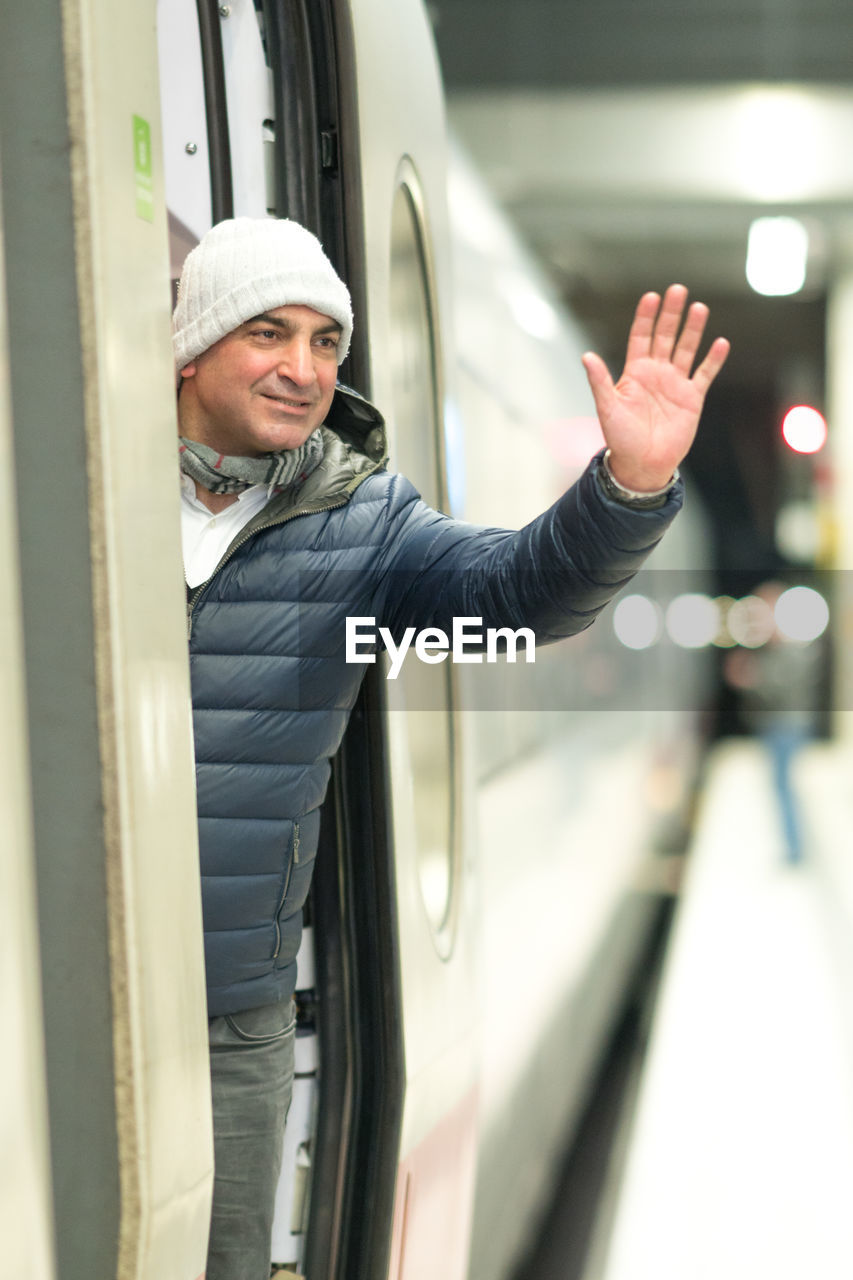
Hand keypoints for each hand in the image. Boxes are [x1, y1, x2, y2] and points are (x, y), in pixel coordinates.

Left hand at [581, 284, 729, 491]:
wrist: (642, 464)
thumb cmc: (621, 438)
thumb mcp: (607, 408)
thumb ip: (600, 381)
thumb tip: (587, 356)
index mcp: (635, 373)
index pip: (640, 337)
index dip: (646, 318)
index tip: (651, 297)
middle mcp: (656, 373)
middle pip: (665, 336)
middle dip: (671, 314)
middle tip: (678, 290)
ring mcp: (675, 384)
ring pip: (686, 350)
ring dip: (693, 330)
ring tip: (699, 308)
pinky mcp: (692, 398)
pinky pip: (704, 374)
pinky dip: (712, 360)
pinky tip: (720, 343)